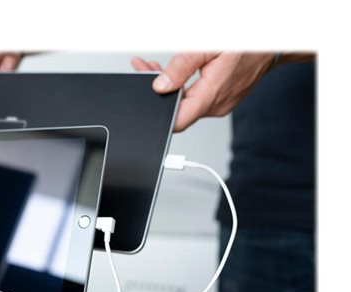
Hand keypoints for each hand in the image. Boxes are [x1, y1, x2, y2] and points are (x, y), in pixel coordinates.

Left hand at [132, 52, 276, 131]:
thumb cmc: (246, 45)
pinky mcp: (221, 99)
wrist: (272, 46)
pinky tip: (176, 74)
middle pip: (178, 110)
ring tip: (155, 68)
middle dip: (157, 91)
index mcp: (211, 96)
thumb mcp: (207, 49)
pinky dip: (183, 87)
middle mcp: (215, 106)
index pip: (177, 122)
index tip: (146, 97)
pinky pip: (197, 99)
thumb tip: (161, 85)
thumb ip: (182, 68)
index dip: (158, 115)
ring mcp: (219, 104)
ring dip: (169, 87)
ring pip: (186, 103)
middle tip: (145, 70)